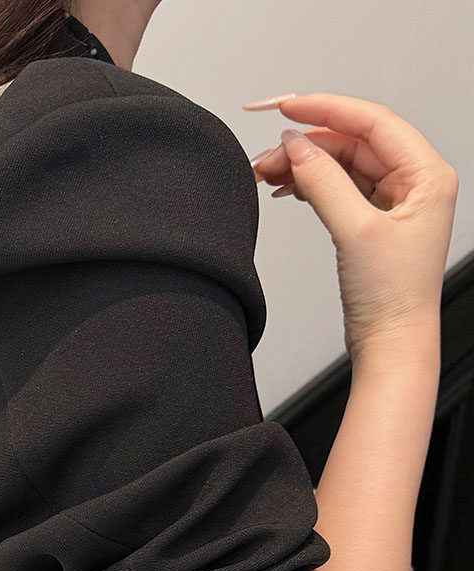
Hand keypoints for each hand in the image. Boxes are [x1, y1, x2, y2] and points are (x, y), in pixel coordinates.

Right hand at [243, 92, 457, 362]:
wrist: (391, 342)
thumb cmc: (391, 296)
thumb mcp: (355, 231)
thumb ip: (324, 182)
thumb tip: (296, 146)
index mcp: (427, 174)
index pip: (372, 123)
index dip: (325, 109)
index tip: (285, 107)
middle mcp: (414, 181)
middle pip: (353, 142)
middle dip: (306, 145)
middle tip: (264, 156)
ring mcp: (393, 200)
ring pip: (341, 164)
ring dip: (303, 165)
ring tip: (265, 174)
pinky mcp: (372, 220)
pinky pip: (338, 187)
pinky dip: (310, 183)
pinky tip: (286, 186)